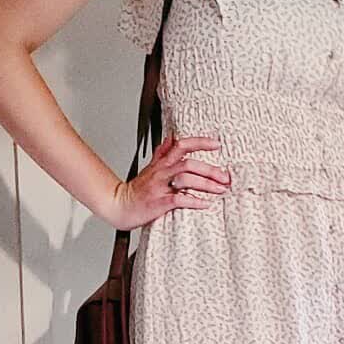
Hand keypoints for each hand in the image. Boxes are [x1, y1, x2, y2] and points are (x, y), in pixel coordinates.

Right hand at [108, 133, 232, 229]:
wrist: (119, 205)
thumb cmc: (137, 189)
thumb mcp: (150, 167)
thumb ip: (162, 153)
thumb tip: (172, 138)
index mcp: (162, 163)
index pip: (181, 145)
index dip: (200, 143)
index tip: (217, 145)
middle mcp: (162, 172)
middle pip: (188, 164)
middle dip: (210, 170)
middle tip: (225, 177)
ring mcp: (160, 187)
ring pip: (186, 180)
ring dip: (206, 184)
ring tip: (220, 190)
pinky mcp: (159, 203)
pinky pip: (179, 200)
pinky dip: (194, 201)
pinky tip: (206, 203)